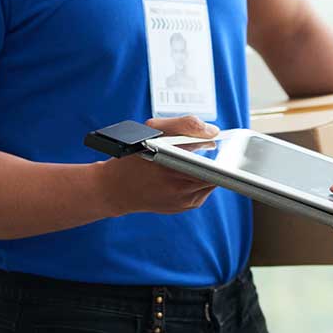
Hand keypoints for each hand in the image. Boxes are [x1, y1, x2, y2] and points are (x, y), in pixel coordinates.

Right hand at [95, 116, 220, 216]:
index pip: (213, 164)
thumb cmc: (133, 157)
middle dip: (211, 159)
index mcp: (173, 167)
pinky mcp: (185, 207)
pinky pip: (204, 190)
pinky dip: (199, 179)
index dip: (217, 152)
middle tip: (203, 149)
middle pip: (215, 172)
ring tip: (188, 161)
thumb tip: (212, 131)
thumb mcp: (153, 131)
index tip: (213, 143)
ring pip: (212, 180)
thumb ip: (186, 125)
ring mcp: (184, 201)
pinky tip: (185, 173)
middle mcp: (180, 188)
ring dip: (206, 169)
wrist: (114, 189)